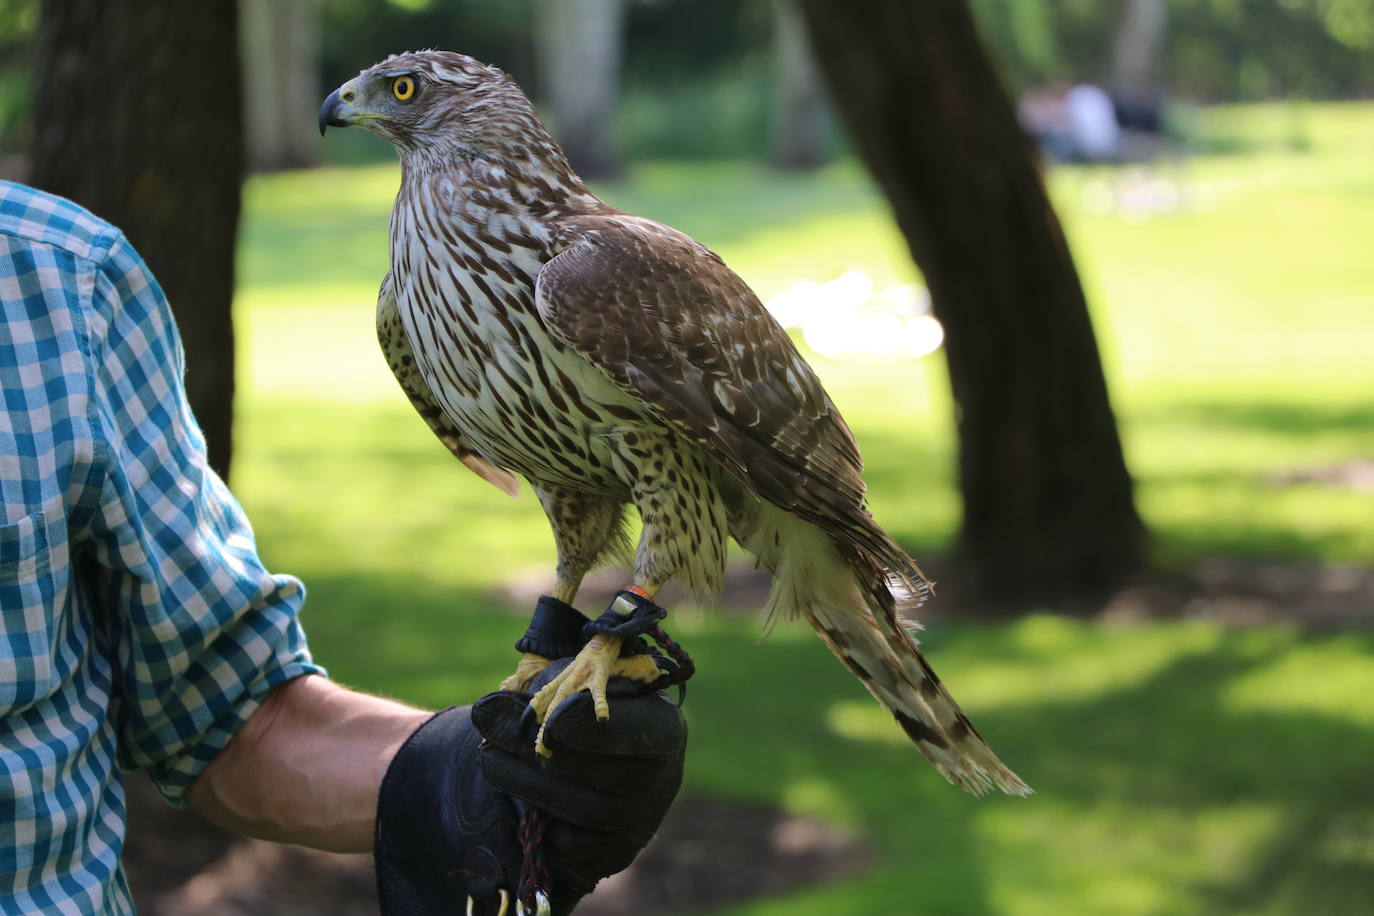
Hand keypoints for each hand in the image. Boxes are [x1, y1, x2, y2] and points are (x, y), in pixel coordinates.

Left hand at [374, 659, 686, 914]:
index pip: (638, 729)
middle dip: (545, 753)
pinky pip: (575, 849)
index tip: (553, 719)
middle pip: (607, 774)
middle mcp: (663, 776)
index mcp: (662, 725)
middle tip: (492, 734)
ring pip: (587, 811)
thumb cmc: (583, 711)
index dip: (596, 726)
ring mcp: (641, 819)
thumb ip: (534, 701)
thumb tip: (485, 712)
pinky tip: (519, 798)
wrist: (589, 756)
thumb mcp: (566, 691)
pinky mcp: (615, 853)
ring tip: (489, 758)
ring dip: (530, 786)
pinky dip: (542, 827)